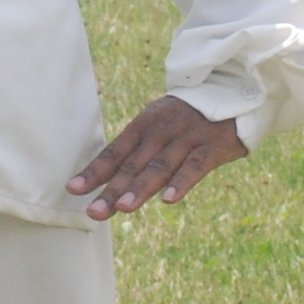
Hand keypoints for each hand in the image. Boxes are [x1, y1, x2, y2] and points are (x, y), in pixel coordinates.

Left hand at [65, 95, 247, 222]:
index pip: (114, 152)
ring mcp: (186, 138)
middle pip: (133, 164)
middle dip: (112, 189)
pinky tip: (169, 200)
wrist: (230, 91)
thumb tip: (108, 182)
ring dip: (141, 188)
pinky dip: (182, 183)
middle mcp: (161, 132)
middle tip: (93, 212)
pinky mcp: (211, 146)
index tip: (73, 190)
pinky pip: (195, 167)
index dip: (94, 171)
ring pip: (160, 167)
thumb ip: (138, 153)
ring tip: (123, 207)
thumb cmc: (185, 118)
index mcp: (143, 126)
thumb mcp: (157, 126)